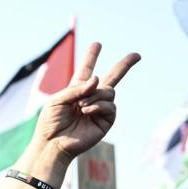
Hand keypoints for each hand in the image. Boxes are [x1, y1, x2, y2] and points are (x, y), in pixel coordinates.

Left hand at [31, 43, 139, 164]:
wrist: (53, 143)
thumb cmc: (50, 122)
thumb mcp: (58, 99)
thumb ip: (77, 88)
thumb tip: (98, 79)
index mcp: (76, 90)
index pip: (86, 70)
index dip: (92, 57)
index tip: (98, 44)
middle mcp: (90, 97)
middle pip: (111, 78)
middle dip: (124, 66)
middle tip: (137, 55)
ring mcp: (100, 109)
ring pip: (109, 92)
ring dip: (95, 96)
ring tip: (81, 106)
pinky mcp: (106, 121)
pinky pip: (110, 106)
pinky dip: (98, 105)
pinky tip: (86, 111)